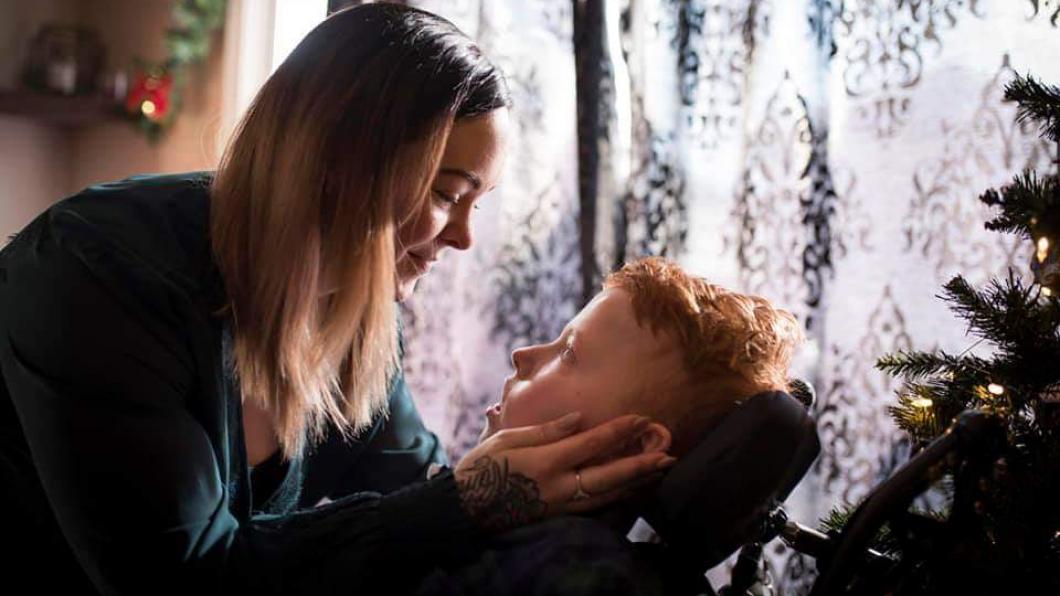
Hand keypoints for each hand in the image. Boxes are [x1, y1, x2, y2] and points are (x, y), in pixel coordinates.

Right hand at [454, 412, 676, 534]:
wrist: (465, 508)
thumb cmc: (482, 466)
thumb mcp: (508, 438)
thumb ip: (547, 430)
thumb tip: (579, 418)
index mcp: (546, 461)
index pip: (592, 443)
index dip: (619, 431)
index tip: (641, 418)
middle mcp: (558, 486)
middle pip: (609, 475)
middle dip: (640, 464)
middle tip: (668, 454)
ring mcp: (560, 505)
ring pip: (608, 494)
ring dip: (636, 482)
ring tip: (659, 470)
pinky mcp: (558, 516)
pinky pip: (596, 506)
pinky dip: (618, 496)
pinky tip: (632, 488)